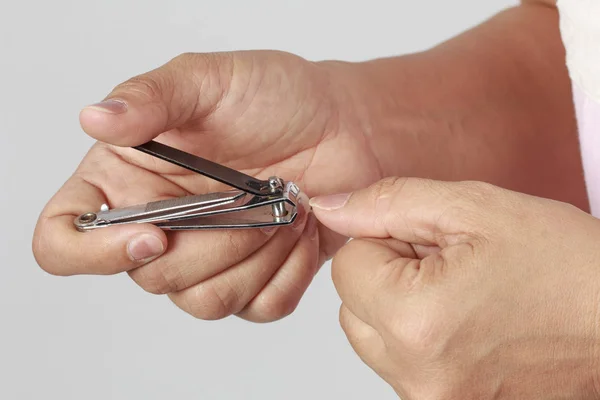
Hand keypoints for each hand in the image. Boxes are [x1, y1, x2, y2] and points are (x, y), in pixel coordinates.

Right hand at [32, 51, 383, 321]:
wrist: (344, 124)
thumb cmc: (276, 96)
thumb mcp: (209, 80)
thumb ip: (150, 98)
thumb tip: (94, 118)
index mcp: (130, 179)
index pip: (65, 238)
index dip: (93, 251)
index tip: (152, 234)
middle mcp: (161, 226)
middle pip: (152, 278)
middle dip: (213, 241)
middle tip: (253, 196)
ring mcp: (210, 258)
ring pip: (205, 301)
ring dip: (254, 255)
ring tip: (283, 208)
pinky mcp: (256, 278)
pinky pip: (259, 307)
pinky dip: (288, 272)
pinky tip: (300, 231)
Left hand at [311, 177, 599, 398]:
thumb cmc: (568, 268)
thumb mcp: (475, 211)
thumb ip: (388, 204)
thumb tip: (330, 207)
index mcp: (416, 321)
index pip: (346, 266)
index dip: (385, 242)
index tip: (431, 242)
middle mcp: (417, 375)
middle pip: (352, 305)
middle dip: (387, 275)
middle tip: (449, 265)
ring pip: (373, 336)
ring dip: (400, 307)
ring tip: (463, 294)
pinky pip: (401, 363)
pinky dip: (419, 337)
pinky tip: (467, 321)